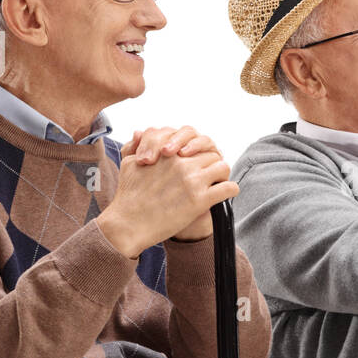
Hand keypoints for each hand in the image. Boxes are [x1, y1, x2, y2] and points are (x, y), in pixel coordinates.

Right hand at [98, 125, 237, 255]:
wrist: (129, 225)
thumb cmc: (127, 197)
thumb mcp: (128, 164)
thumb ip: (135, 146)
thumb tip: (139, 133)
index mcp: (168, 154)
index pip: (194, 143)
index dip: (197, 153)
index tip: (197, 163)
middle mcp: (182, 164)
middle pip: (211, 154)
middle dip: (211, 164)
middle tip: (210, 175)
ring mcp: (193, 181)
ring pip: (223, 167)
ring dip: (222, 176)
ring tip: (217, 184)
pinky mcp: (200, 200)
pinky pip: (229, 188)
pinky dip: (230, 191)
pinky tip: (224, 196)